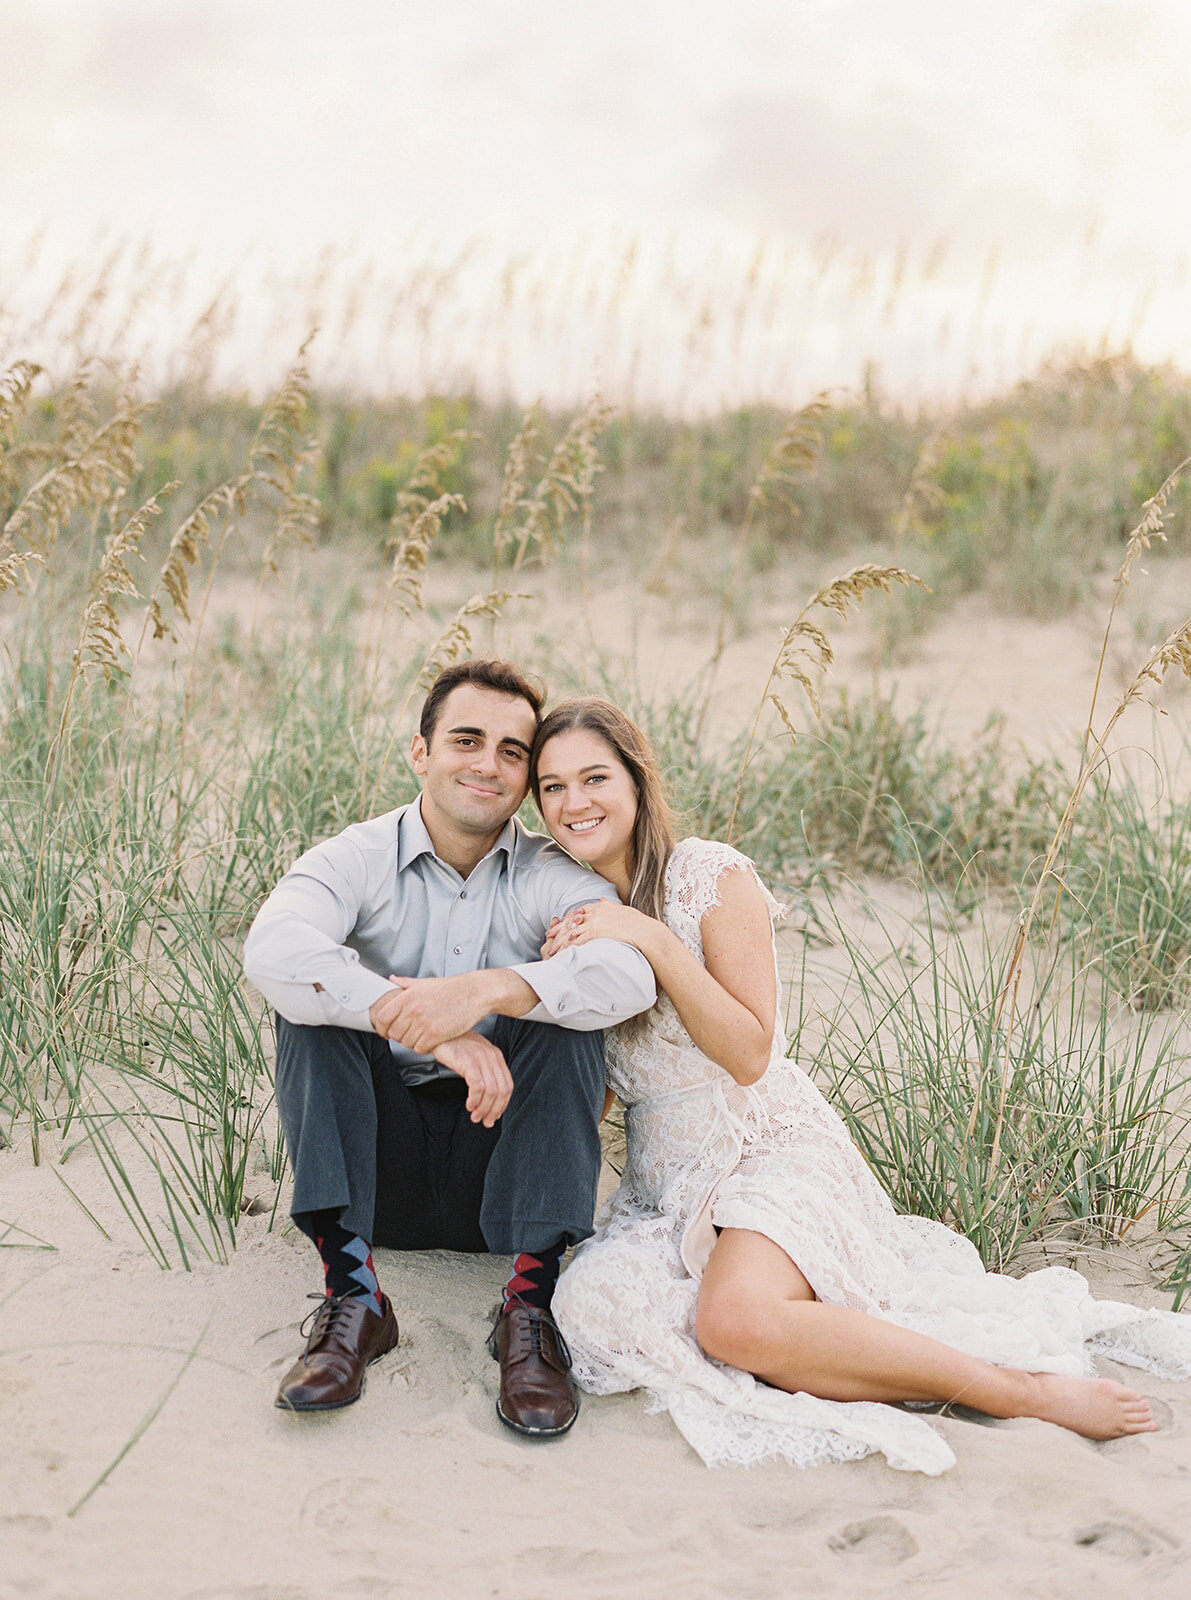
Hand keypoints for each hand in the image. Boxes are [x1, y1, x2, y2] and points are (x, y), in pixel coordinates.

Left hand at [368, 972, 491, 1053]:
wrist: (474, 993)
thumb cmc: (452, 989)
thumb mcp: (426, 982)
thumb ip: (406, 983)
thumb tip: (392, 979)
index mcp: (408, 996)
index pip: (383, 1018)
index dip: (382, 1028)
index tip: (386, 1031)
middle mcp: (413, 1009)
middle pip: (394, 1033)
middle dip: (400, 1036)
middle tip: (409, 1033)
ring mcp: (424, 1022)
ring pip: (407, 1043)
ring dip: (413, 1042)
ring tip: (422, 1035)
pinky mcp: (436, 1034)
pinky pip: (420, 1049)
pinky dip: (424, 1047)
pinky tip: (430, 1040)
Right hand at [433, 1032, 513, 1126]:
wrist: (438, 1031)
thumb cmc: (454, 1044)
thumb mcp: (475, 1055)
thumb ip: (485, 1071)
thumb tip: (489, 1097)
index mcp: (496, 1056)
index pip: (508, 1086)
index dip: (502, 1105)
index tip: (494, 1116)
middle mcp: (492, 1057)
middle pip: (502, 1091)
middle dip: (494, 1110)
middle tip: (485, 1121)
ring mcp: (481, 1058)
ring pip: (491, 1091)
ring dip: (483, 1108)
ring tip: (475, 1116)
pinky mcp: (469, 1062)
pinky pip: (477, 1086)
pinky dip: (475, 1100)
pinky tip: (469, 1105)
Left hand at [544, 899, 656, 954]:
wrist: (647, 932)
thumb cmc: (639, 924)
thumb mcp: (623, 909)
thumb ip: (610, 905)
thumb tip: (602, 899)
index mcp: (601, 906)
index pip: (579, 911)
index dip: (568, 919)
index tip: (559, 924)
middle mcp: (597, 911)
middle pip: (572, 920)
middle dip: (559, 929)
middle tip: (548, 936)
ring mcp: (596, 921)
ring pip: (572, 931)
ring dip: (560, 942)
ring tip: (552, 950)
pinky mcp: (598, 931)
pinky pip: (579, 939)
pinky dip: (569, 946)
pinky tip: (563, 953)